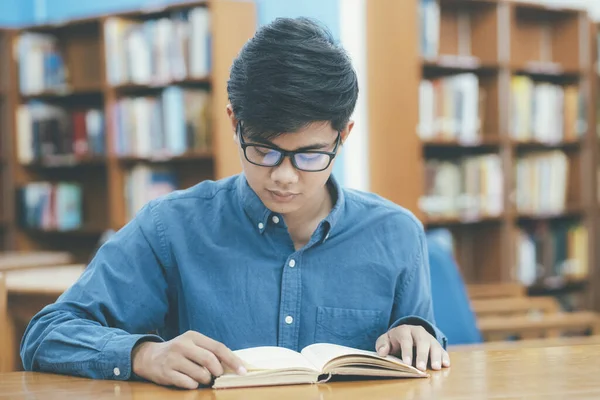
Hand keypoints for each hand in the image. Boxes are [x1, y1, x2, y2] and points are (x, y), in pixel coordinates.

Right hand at [132, 330, 246, 388]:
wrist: (149, 357)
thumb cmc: (178, 352)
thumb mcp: (193, 345)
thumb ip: (210, 351)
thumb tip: (234, 364)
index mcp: (193, 336)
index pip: (218, 347)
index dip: (232, 360)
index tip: (243, 371)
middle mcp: (183, 345)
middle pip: (210, 360)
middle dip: (218, 371)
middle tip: (217, 375)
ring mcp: (173, 359)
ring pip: (200, 374)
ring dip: (205, 379)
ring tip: (201, 377)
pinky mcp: (166, 373)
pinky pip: (188, 383)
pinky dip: (193, 384)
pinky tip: (189, 380)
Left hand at [375, 325, 449, 371]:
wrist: (406, 333)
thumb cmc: (394, 340)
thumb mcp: (385, 340)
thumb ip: (382, 345)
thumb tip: (382, 352)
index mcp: (405, 330)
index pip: (406, 340)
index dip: (406, 352)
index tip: (406, 363)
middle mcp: (419, 332)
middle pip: (422, 342)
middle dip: (422, 355)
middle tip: (421, 368)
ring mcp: (429, 338)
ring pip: (434, 345)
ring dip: (436, 356)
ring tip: (436, 368)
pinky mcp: (436, 345)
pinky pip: (442, 350)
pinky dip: (444, 357)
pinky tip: (446, 364)